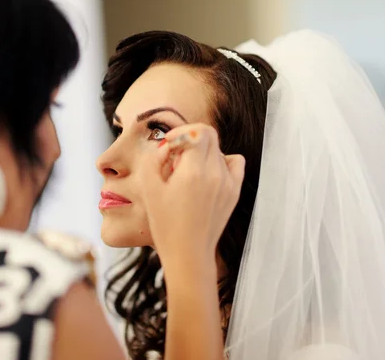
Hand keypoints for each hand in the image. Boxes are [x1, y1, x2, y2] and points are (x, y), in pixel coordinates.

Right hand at [139, 123, 245, 263]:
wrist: (188, 254)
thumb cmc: (166, 225)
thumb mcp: (149, 189)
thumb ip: (154, 158)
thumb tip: (168, 145)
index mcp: (193, 172)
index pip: (197, 131)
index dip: (180, 132)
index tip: (169, 145)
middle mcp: (215, 174)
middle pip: (209, 136)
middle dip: (190, 140)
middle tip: (175, 160)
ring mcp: (228, 183)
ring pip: (218, 149)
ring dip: (202, 152)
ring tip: (188, 172)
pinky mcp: (234, 191)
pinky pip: (235, 162)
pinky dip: (221, 161)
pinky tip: (207, 174)